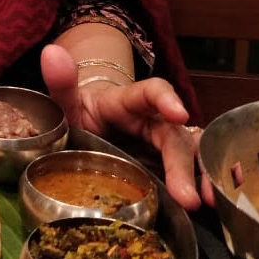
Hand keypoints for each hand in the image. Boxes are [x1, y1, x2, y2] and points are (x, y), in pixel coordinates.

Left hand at [40, 44, 214, 210]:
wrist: (86, 133)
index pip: (151, 92)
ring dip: (203, 176)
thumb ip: (61, 84)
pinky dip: (202, 187)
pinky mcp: (168, 167)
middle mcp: (154, 121)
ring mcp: (164, 145)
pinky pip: (192, 173)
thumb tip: (51, 52)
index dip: (166, 101)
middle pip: (175, 136)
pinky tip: (208, 206)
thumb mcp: (67, 105)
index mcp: (129, 102)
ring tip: (207, 202)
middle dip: (182, 165)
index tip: (178, 114)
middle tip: (188, 197)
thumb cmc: (80, 117)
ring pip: (192, 153)